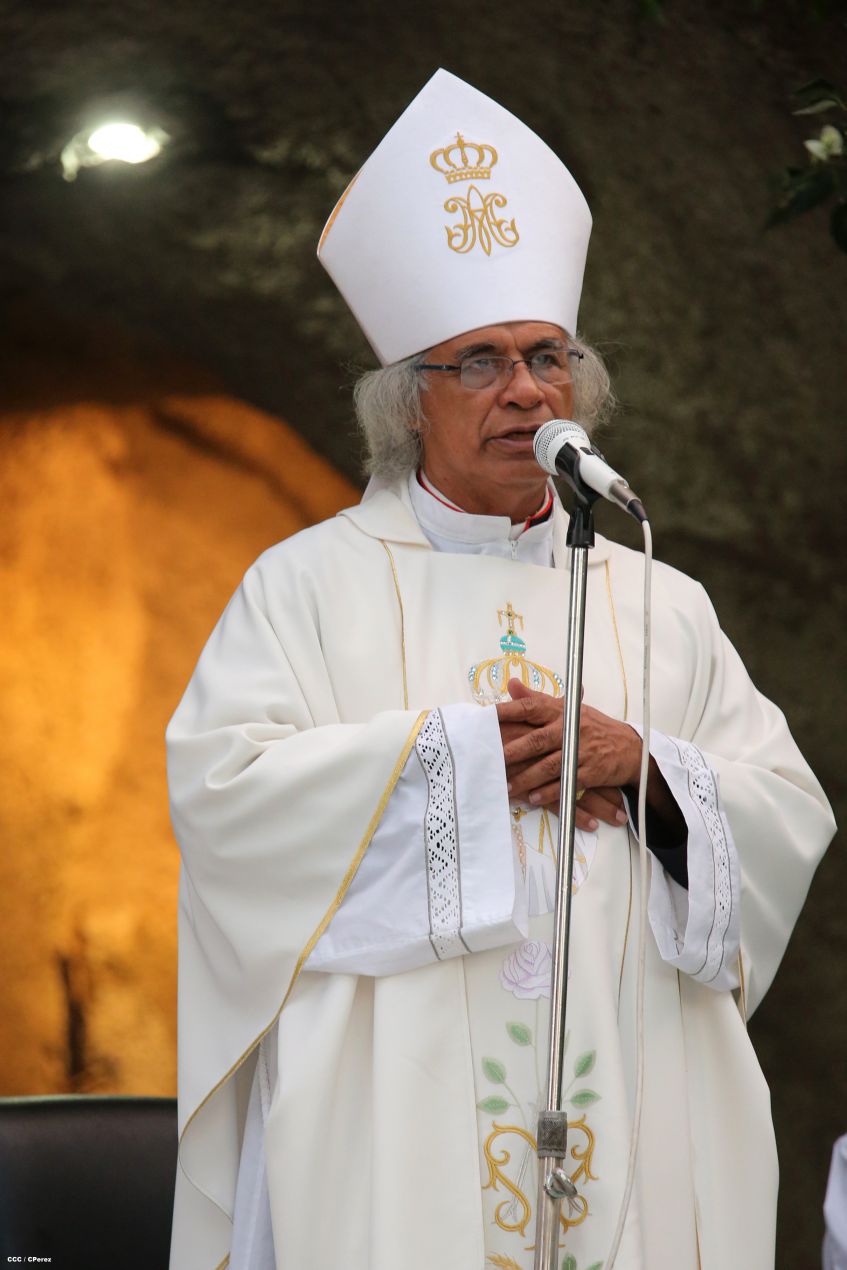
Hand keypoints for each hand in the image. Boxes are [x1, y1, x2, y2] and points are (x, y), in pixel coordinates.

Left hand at [496, 678, 640, 830]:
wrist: (630, 747)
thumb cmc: (593, 727)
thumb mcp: (568, 709)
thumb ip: (537, 699)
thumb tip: (511, 684)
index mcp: (562, 711)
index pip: (532, 707)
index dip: (509, 711)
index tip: (487, 716)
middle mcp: (571, 729)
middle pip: (537, 740)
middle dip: (514, 751)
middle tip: (491, 760)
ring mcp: (582, 750)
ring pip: (549, 765)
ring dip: (527, 778)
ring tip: (506, 787)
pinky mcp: (592, 771)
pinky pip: (567, 782)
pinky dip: (549, 792)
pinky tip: (532, 798)